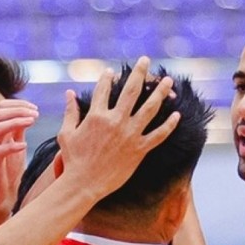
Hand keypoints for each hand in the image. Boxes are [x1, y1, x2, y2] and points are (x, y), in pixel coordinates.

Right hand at [0, 99, 37, 218]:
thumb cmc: (2, 173)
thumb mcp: (13, 149)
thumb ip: (17, 134)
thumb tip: (27, 118)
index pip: (1, 108)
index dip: (18, 104)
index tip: (34, 109)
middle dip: (19, 109)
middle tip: (36, 113)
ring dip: (16, 121)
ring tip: (32, 121)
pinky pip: (0, 151)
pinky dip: (13, 146)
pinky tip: (24, 146)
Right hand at [56, 56, 178, 200]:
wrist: (83, 184)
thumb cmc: (72, 160)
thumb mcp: (66, 133)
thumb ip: (70, 112)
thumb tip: (69, 93)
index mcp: (96, 115)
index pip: (104, 89)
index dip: (108, 78)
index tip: (112, 71)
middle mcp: (115, 121)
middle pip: (131, 90)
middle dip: (140, 72)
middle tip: (145, 60)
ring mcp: (129, 135)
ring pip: (150, 108)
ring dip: (161, 92)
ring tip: (169, 81)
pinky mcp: (139, 149)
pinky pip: (158, 135)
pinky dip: (170, 125)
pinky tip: (177, 114)